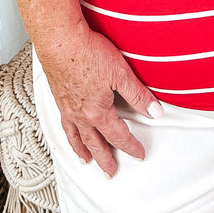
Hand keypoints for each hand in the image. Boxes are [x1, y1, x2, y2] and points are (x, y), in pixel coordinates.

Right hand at [41, 21, 160, 176]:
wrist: (60, 40)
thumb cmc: (88, 52)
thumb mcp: (121, 73)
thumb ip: (138, 94)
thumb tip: (155, 111)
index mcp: (98, 112)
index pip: (119, 135)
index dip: (131, 146)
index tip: (139, 154)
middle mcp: (81, 115)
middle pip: (96, 143)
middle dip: (106, 159)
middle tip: (111, 172)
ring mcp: (67, 108)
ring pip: (76, 137)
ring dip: (83, 151)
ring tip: (86, 160)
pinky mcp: (58, 97)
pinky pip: (63, 124)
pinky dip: (68, 134)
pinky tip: (69, 131)